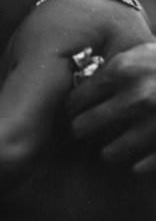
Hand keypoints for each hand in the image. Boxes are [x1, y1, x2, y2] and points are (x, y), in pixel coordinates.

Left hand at [68, 42, 155, 173]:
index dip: (72, 106)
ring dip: (109, 151)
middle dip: (82, 130)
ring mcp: (153, 124)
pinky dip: (138, 163)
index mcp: (122, 69)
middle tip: (83, 130)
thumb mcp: (142, 52)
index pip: (76, 97)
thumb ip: (114, 65)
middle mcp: (134, 97)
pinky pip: (140, 167)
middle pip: (84, 127)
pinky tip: (138, 157)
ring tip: (110, 147)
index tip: (72, 111)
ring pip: (110, 153)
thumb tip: (81, 80)